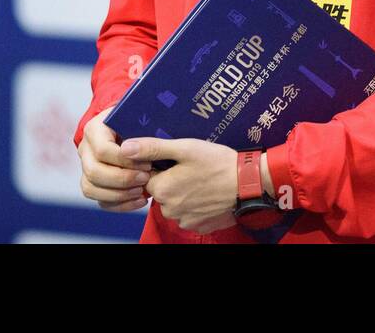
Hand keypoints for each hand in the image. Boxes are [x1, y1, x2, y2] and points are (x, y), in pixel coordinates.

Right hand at [77, 107, 152, 211]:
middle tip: (146, 178)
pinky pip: (99, 200)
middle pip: (94, 172)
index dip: (125, 160)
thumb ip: (144, 129)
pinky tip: (140, 201)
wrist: (130, 126)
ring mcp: (86, 167)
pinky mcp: (92, 183)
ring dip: (119, 195)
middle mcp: (85, 149)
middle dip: (122, 179)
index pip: (103, 150)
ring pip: (91, 189)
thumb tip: (143, 148)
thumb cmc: (139, 120)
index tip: (148, 162)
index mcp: (95, 129)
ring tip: (143, 191)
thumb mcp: (142, 117)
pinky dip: (120, 205)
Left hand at [122, 137, 238, 233]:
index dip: (162, 167)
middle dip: (173, 180)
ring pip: (175, 203)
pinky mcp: (199, 226)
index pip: (149, 177)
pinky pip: (189, 214)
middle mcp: (168, 209)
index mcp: (161, 189)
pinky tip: (208, 193)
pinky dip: (195, 205)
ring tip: (203, 180)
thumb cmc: (218, 163)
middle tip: (193, 168)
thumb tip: (125, 148)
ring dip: (184, 193)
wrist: (249, 184)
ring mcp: (184, 220)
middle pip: (162, 191)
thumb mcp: (186, 148)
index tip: (178, 160)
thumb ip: (153, 148)